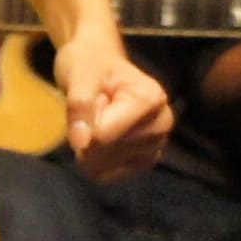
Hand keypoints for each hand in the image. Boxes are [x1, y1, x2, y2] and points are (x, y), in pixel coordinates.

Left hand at [59, 34, 176, 180]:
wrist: (97, 64)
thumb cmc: (90, 64)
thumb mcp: (79, 75)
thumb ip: (80, 105)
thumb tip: (81, 144)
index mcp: (151, 99)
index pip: (104, 135)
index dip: (84, 122)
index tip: (94, 98)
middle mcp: (162, 123)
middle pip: (106, 152)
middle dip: (87, 135)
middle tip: (95, 108)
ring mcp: (156, 144)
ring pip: (105, 167)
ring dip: (90, 148)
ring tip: (100, 120)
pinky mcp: (145, 160)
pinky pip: (109, 176)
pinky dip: (95, 163)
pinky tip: (100, 139)